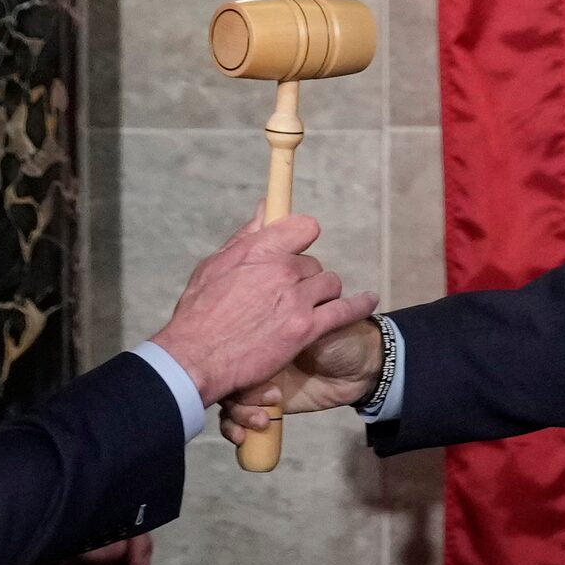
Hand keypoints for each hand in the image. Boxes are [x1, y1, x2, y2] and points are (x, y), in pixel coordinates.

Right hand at [151, 209, 380, 403]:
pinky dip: (359, 305)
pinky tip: (368, 302)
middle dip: (304, 277)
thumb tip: (265, 206)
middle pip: (313, 263)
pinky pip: (344, 311)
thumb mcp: (215, 266)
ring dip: (322, 295)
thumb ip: (246, 236)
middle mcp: (281, 269)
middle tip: (287, 296)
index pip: (302, 226)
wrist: (195, 359)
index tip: (299, 244)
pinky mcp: (306, 328)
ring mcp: (296, 299)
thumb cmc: (199, 314)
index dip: (302, 236)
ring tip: (308, 308)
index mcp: (259, 249)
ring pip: (329, 285)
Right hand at [219, 318, 386, 445]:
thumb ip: (289, 330)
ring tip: (261, 421)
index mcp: (265, 332)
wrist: (365, 368)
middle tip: (262, 405)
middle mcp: (257, 357)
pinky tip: (243, 437)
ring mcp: (260, 383)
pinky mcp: (268, 406)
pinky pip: (242, 418)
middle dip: (234, 396)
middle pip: (227, 376)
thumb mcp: (316, 327)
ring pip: (230, 400)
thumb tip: (260, 330)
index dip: (231, 364)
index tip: (242, 378)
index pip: (234, 347)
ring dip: (238, 415)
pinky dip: (236, 428)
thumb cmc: (342, 338)